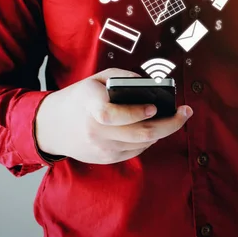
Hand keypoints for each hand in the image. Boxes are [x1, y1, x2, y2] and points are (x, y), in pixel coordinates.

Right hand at [35, 68, 192, 164]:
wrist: (51, 126)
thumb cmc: (80, 98)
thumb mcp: (96, 79)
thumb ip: (123, 78)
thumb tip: (152, 85)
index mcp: (89, 106)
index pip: (112, 115)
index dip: (136, 113)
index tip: (154, 107)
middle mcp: (95, 130)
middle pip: (140, 133)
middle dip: (170, 124)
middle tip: (186, 112)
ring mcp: (101, 148)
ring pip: (143, 144)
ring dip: (164, 131)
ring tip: (176, 118)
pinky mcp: (105, 159)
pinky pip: (136, 150)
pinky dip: (150, 139)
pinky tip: (156, 127)